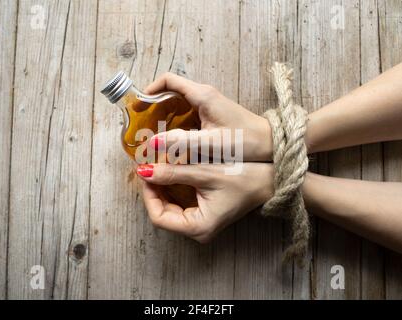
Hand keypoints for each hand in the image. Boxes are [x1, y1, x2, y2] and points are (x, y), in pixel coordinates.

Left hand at [136, 163, 273, 242]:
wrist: (269, 180)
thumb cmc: (244, 178)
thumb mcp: (205, 173)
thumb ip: (173, 172)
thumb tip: (145, 170)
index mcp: (198, 227)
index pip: (159, 217)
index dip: (149, 195)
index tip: (146, 173)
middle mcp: (198, 230)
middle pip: (162, 213)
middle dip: (154, 190)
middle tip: (150, 166)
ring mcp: (201, 223)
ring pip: (169, 208)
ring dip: (162, 187)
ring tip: (158, 167)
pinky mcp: (204, 214)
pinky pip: (180, 204)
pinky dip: (172, 188)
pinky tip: (171, 172)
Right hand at [144, 72, 272, 160]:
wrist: (271, 143)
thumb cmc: (245, 141)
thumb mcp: (211, 143)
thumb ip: (182, 142)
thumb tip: (153, 142)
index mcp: (203, 95)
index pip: (169, 80)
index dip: (151, 89)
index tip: (139, 105)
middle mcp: (204, 96)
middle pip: (171, 92)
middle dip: (154, 106)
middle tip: (142, 124)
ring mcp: (209, 105)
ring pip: (179, 105)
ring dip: (165, 116)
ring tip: (153, 134)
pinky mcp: (213, 116)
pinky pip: (188, 115)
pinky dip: (176, 124)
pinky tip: (172, 140)